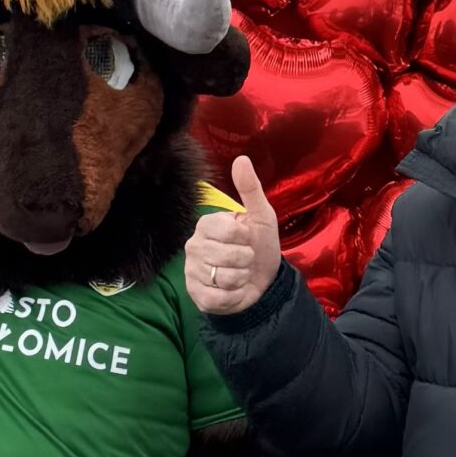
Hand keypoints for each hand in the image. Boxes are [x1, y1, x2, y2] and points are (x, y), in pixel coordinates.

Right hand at [185, 155, 281, 314]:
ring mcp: (191, 271)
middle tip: (245, 260)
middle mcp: (193, 245)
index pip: (228, 230)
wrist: (263, 283)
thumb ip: (251, 189)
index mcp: (206, 224)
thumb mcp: (261, 217)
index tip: (247, 239)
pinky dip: (232, 297)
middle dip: (245, 260)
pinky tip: (233, 291)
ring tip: (239, 275)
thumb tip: (241, 158)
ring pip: (222, 278)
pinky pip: (216, 298)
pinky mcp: (196, 295)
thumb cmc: (260, 247)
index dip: (245, 238)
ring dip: (241, 279)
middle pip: (226, 255)